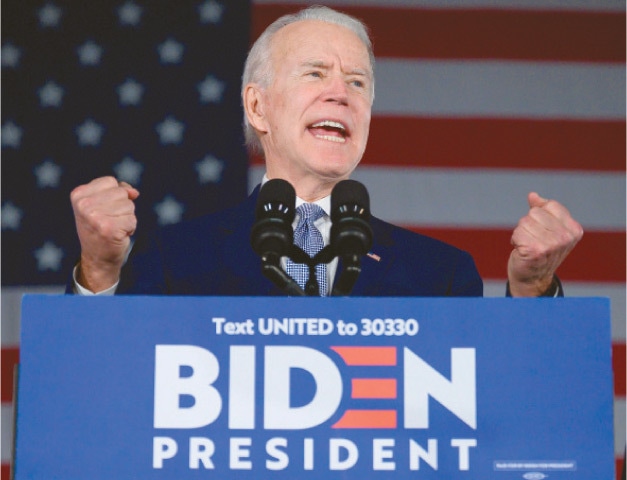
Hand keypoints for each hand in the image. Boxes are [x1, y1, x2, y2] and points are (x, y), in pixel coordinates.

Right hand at [70, 176, 138, 291]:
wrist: (97, 258)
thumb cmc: (101, 228)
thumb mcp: (102, 204)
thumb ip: (118, 190)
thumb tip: (134, 192)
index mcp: (78, 194)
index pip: (110, 181)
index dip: (114, 195)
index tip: (103, 210)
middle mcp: (84, 205)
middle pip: (121, 193)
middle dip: (122, 207)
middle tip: (109, 221)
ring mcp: (95, 217)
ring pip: (129, 206)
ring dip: (126, 218)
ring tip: (113, 228)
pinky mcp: (108, 228)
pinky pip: (132, 220)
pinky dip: (130, 228)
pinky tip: (118, 235)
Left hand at [507, 192, 582, 296]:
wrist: (532, 279)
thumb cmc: (540, 252)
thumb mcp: (548, 229)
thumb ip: (543, 210)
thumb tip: (533, 195)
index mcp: (574, 230)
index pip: (549, 205)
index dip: (539, 216)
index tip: (543, 231)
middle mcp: (565, 237)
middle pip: (535, 212)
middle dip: (529, 224)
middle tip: (533, 240)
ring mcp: (551, 244)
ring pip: (524, 222)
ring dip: (521, 233)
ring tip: (528, 246)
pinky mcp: (535, 251)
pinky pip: (517, 233)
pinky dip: (516, 240)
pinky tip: (522, 251)